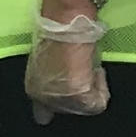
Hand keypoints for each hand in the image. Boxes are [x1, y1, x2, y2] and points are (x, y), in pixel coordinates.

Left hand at [24, 0, 107, 121]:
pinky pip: (97, 104)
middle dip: (81, 96)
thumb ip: (53, 77)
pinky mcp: (77, 95)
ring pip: (85, 109)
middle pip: (69, 111)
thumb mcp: (48, 62)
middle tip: (86, 76)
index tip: (72, 92)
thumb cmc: (57, 35)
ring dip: (93, 90)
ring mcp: (59, 99)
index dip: (62, 103)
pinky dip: (102, 89)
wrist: (64, 23)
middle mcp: (42, 98)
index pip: (43, 113)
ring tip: (91, 70)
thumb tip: (66, 84)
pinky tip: (97, 71)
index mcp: (33, 88)